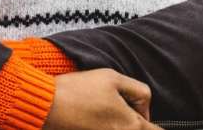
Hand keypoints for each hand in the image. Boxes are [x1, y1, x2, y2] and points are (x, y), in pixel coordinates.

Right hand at [42, 69, 157, 129]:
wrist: (47, 106)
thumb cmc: (78, 90)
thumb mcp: (113, 77)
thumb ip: (139, 91)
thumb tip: (145, 105)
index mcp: (132, 124)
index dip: (156, 126)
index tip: (146, 116)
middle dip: (137, 122)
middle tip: (122, 108)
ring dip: (121, 124)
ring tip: (104, 111)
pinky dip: (107, 125)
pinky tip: (95, 117)